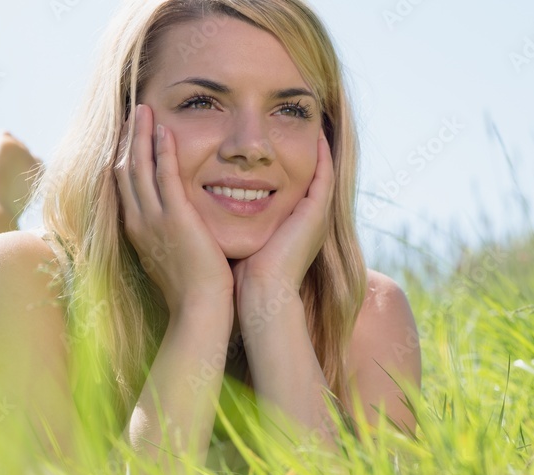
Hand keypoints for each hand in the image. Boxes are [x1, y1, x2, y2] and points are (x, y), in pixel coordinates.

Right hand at [114, 104, 233, 312]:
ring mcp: (153, 219)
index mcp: (138, 231)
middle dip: (127, 139)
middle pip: (123, 170)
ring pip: (138, 166)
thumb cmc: (193, 291)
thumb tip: (175, 230)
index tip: (128, 136)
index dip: (124, 158)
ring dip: (140, 134)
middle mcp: (139, 221)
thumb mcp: (173, 259)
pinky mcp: (175, 217)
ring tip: (143, 108)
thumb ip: (170, 238)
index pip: (124, 186)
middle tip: (132, 112)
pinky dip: (162, 150)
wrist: (199, 309)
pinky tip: (165, 129)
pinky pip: (165, 175)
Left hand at [230, 129, 333, 294]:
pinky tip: (317, 134)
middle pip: (309, 174)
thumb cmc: (243, 275)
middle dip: (303, 150)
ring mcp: (316, 215)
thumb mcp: (239, 238)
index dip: (285, 162)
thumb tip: (209, 205)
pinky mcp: (317, 213)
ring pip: (321, 171)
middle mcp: (308, 218)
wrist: (260, 295)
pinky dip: (323, 155)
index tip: (274, 140)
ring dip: (317, 147)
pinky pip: (324, 175)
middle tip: (297, 123)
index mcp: (291, 224)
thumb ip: (232, 221)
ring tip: (310, 120)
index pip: (291, 184)